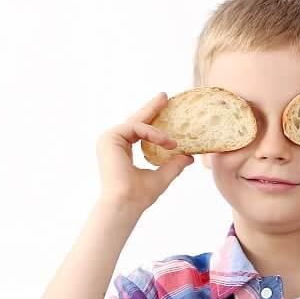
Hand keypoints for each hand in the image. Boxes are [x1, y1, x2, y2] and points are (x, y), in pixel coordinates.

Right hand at [96, 93, 193, 212]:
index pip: (139, 130)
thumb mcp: (162, 176)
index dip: (152, 118)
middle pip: (136, 120)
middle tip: (165, 95)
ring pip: (137, 123)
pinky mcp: (110, 137)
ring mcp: (110, 139)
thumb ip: (174, 165)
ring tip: (172, 141)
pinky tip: (165, 141)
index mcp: (122, 149)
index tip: (164, 106)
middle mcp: (114, 142)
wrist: (126, 203)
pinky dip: (152, 133)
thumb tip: (190, 157)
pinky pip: (135, 127)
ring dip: (158, 131)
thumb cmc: (140, 195)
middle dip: (152, 108)